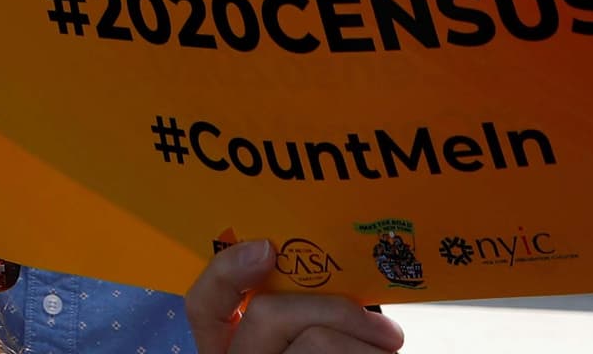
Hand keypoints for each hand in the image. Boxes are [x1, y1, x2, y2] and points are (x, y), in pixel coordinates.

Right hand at [185, 242, 401, 353]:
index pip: (204, 306)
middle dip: (338, 310)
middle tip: (388, 334)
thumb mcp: (305, 345)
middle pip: (268, 314)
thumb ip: (300, 318)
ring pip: (317, 341)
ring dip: (370, 348)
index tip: (265, 249)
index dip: (227, 271)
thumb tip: (329, 278)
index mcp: (232, 353)